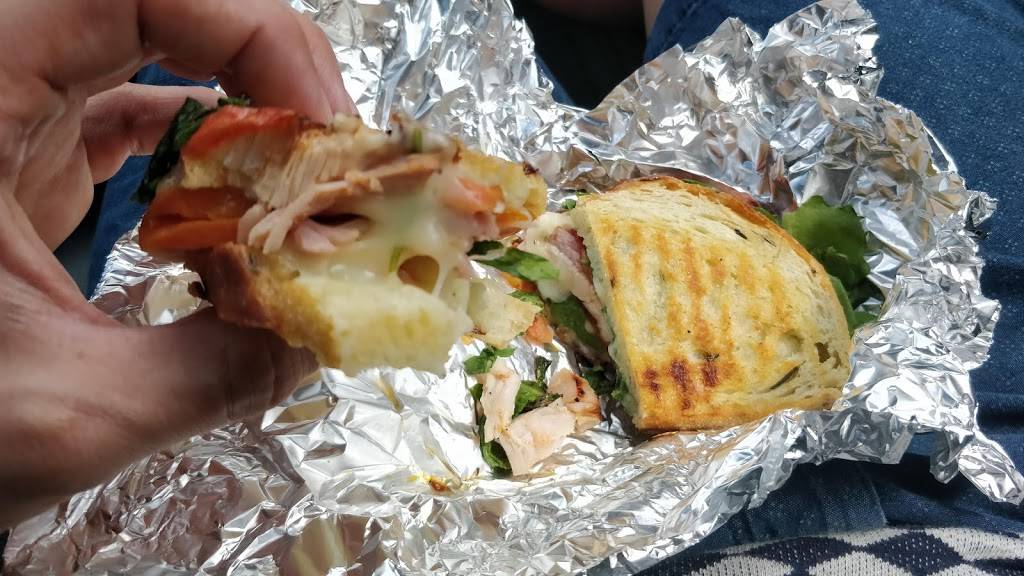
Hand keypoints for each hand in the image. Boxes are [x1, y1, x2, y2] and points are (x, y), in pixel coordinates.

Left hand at [0, 0, 354, 526]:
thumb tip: (323, 335)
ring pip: (157, 68)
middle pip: (162, 16)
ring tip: (303, 190)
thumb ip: (211, 373)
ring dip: (247, 121)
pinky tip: (240, 218)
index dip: (248, 32)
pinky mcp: (31, 161)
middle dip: (271, 75)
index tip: (318, 118)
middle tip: (332, 156)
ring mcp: (14, 119)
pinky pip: (139, 124)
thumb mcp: (69, 410)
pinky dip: (207, 163)